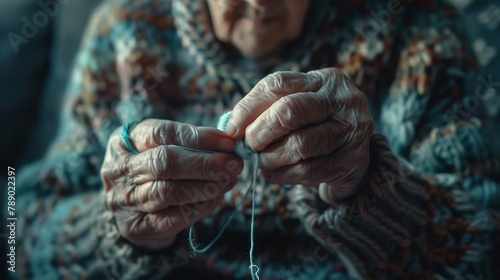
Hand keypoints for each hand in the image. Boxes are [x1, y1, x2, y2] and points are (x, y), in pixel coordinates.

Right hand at [101, 119, 242, 249]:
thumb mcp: (158, 144)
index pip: (161, 133)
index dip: (197, 137)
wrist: (127, 205)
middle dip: (206, 163)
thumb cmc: (151, 165)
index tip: (226, 141)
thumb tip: (226, 143)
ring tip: (229, 179)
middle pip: (165, 163)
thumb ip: (187, 141)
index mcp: (124, 141)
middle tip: (234, 163)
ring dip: (207, 186)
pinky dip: (200, 206)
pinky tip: (216, 198)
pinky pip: (174, 217)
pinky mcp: (137, 226)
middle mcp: (120, 170)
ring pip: (170, 192)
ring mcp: (126, 199)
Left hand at [225, 68, 373, 203]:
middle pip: (289, 111)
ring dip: (270, 158)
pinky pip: (308, 170)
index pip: (277, 83)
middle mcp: (344, 99)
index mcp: (325, 79)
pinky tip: (273, 174)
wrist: (353, 158)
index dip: (248, 107)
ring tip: (261, 162)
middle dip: (259, 132)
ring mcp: (352, 129)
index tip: (232, 128)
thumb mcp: (298, 109)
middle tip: (248, 147)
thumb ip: (268, 110)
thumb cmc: (316, 128)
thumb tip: (230, 127)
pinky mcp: (352, 161)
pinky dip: (283, 175)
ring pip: (299, 144)